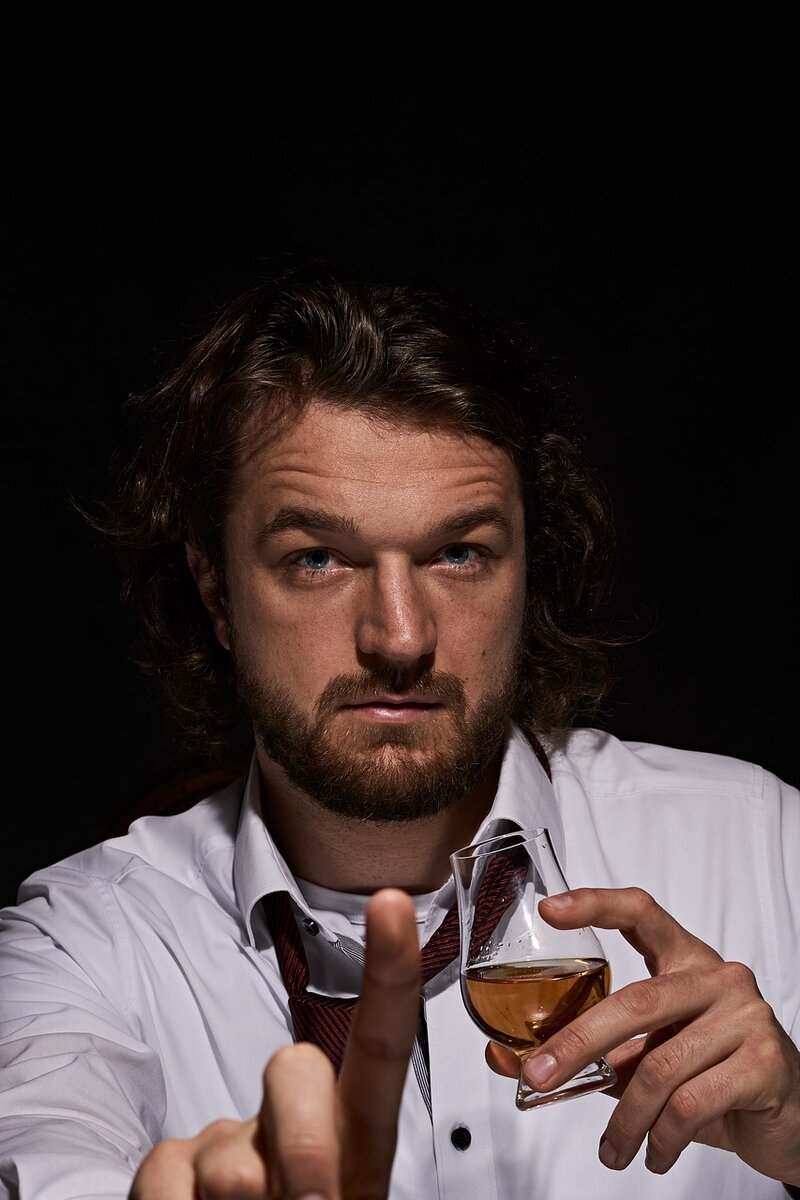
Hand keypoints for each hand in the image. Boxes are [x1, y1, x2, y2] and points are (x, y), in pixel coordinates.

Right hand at [129, 888, 420, 1198]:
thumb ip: (335, 1178)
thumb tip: (311, 1185)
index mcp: (352, 1134)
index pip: (377, 1044)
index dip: (388, 972)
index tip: (395, 903)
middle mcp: (290, 1120)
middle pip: (293, 1068)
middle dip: (305, 1144)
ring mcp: (225, 1139)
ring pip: (232, 1158)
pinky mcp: (167, 1167)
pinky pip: (166, 1178)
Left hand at [486, 886, 799, 1184]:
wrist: (790, 1120)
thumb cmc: (714, 1078)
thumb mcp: (647, 1058)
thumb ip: (589, 1054)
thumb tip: (510, 1059)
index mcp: (686, 960)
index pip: (641, 913)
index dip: (594, 904)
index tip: (549, 909)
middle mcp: (718, 977)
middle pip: (635, 1000)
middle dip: (579, 1042)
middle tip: (539, 1077)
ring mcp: (746, 1016)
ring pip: (660, 1065)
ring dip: (624, 1118)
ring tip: (613, 1150)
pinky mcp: (765, 1061)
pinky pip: (692, 1102)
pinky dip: (663, 1137)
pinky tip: (655, 1154)